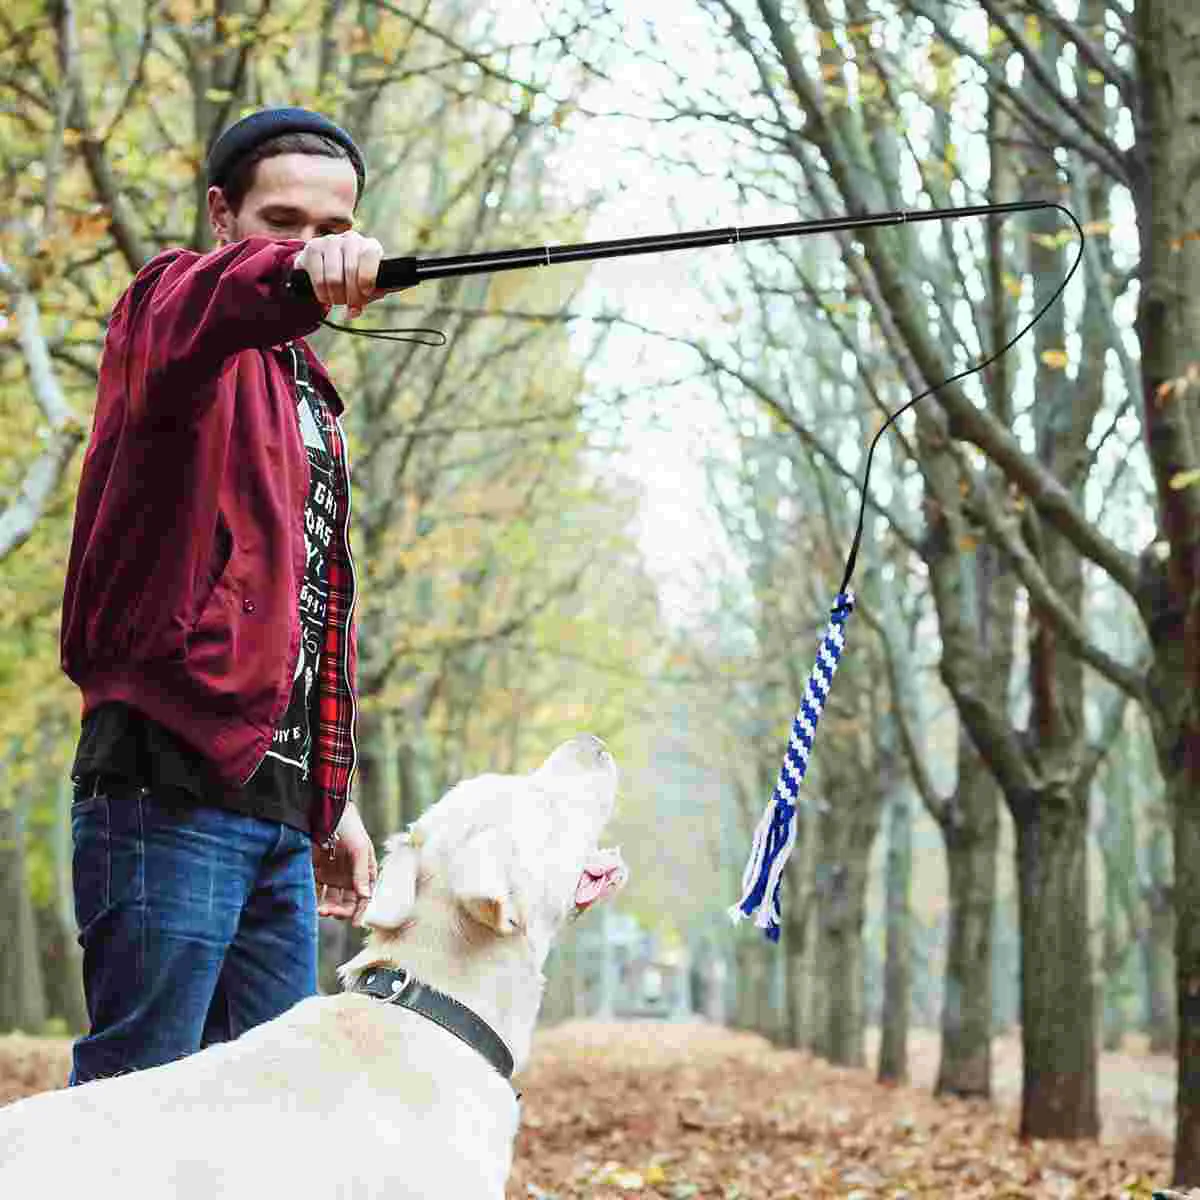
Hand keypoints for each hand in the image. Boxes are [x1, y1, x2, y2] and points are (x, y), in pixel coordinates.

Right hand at [293, 231, 383, 318]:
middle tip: (351, 305)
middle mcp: (351, 239)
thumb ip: (375, 293)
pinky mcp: (313, 248)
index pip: (369, 255)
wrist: (328, 268)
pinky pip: (318, 278)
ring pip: (333, 277)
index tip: (365, 292)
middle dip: (352, 295)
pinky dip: (323, 294)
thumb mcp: (371, 286)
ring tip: (339, 301)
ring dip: (337, 297)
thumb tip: (365, 305)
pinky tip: (326, 296)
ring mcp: (331, 241)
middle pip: (350, 270)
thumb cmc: (356, 279)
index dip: (367, 277)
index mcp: (370, 246)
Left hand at [313, 802, 377, 925]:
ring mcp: (332, 874)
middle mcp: (349, 876)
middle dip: (341, 910)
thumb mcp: (359, 847)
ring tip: (320, 910)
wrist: (325, 809)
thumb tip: (365, 896)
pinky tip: (310, 904)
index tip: (355, 922)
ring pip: (330, 899)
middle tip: (330, 912)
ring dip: (327, 908)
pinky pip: (314, 891)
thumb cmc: (348, 825)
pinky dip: (313, 900)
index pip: (365, 896)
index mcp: (364, 871)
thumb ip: (361, 873)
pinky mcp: (315, 871)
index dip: (361, 910)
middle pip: (347, 902)